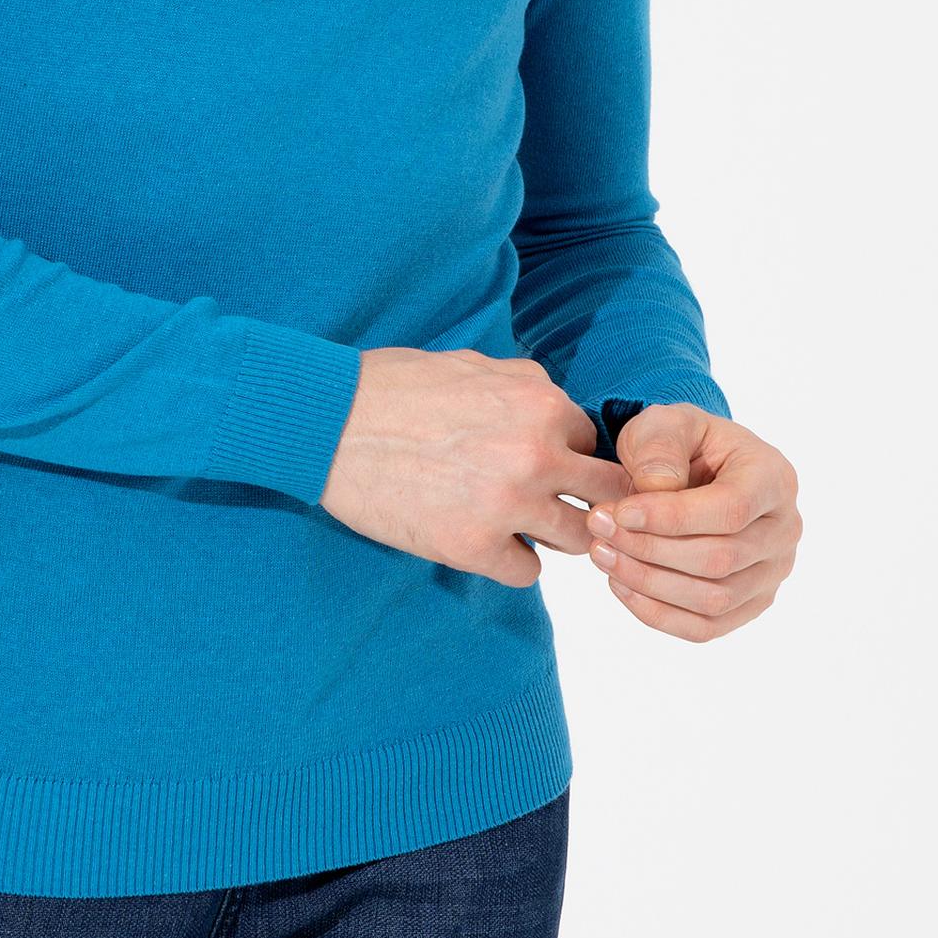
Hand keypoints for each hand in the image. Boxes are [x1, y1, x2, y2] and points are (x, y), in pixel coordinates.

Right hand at [320, 347, 633, 586]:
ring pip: (578, 540)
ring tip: (515, 524)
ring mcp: (508, 506)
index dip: (570, 453)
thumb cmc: (393, 386)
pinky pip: (526, 573)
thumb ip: (526, 388)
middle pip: (608, 496)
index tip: (546, 464)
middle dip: (585, 499)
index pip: (592, 442)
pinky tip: (482, 543)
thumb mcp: (474, 365)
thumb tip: (559, 413)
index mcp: (540, 405)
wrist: (329, 423)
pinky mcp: (471, 548)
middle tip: (551, 502)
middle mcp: (537, 457)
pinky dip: (510, 562)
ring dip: (552, 534)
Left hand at [584, 406, 799, 638]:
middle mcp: (784, 530)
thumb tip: (656, 488)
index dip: (671, 517)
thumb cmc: (683, 444)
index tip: (619, 512)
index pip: (730, 510)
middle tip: (599, 529)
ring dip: (648, 582)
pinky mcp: (749, 604)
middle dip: (650, 549)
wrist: (694, 468)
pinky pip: (707, 627)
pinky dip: (658, 613)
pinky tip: (619, 584)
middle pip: (720, 559)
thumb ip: (660, 445)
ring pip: (713, 599)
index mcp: (773, 478)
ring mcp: (771, 573)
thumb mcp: (668, 422)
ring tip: (602, 554)